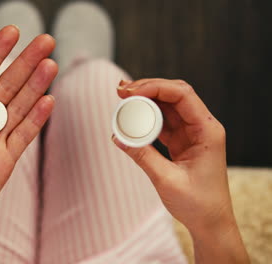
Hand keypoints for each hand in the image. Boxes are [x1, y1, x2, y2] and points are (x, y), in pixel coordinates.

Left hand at [0, 26, 56, 262]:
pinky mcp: (6, 160)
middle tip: (45, 41)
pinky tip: (48, 101)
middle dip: (25, 63)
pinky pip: (23, 136)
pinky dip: (36, 120)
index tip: (12, 32)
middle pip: (6, 86)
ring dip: (35, 87)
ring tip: (51, 65)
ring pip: (19, 107)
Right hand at [113, 79, 248, 262]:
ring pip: (167, 106)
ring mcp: (191, 133)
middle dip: (147, 88)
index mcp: (207, 131)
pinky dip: (146, 117)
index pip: (182, 95)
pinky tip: (131, 116)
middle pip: (174, 94)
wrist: (210, 222)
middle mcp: (201, 127)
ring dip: (145, 100)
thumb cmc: (198, 204)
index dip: (155, 88)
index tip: (131, 93)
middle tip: (121, 91)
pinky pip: (163, 122)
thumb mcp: (166, 179)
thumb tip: (117, 137)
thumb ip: (142, 156)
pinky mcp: (182, 141)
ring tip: (122, 98)